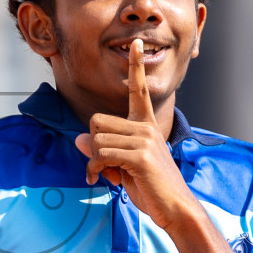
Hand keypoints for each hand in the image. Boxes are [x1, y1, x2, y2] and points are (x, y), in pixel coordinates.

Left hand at [73, 38, 202, 232]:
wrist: (175, 210)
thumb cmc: (151, 189)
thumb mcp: (122, 167)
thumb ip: (103, 151)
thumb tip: (78, 139)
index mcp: (146, 125)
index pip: (138, 90)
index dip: (136, 66)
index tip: (135, 43)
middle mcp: (146, 127)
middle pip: (96, 122)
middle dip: (92, 146)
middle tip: (104, 166)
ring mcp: (144, 140)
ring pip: (96, 139)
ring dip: (93, 162)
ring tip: (108, 175)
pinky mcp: (140, 156)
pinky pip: (100, 154)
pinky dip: (94, 169)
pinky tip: (103, 179)